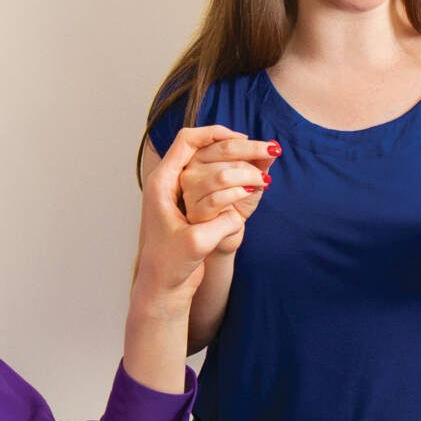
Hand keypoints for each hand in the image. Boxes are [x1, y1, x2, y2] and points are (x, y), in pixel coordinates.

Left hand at [132, 127, 250, 305]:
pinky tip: (249, 180)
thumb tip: (242, 209)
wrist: (162, 286)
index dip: (213, 134)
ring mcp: (178, 194)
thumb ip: (221, 223)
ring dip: (233, 161)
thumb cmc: (170, 266)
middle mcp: (168, 184)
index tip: (239, 137)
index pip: (186, 142)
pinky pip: (212, 181)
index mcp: (162, 184)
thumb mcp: (198, 243)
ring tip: (258, 164)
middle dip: (231, 146)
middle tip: (258, 150)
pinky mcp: (189, 206)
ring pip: (207, 163)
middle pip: (200, 149)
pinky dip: (231, 177)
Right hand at [173, 133, 275, 254]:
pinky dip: (238, 193)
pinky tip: (248, 194)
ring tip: (261, 183)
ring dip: (249, 177)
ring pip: (222, 176)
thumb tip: (273, 145)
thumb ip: (259, 161)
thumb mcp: (250, 177)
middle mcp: (191, 170)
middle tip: (268, 171)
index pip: (225, 142)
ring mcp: (190, 191)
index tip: (272, 149)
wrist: (227, 230)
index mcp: (201, 155)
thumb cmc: (236, 201)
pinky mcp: (195, 211)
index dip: (251, 145)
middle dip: (253, 159)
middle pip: (225, 153)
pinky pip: (218, 198)